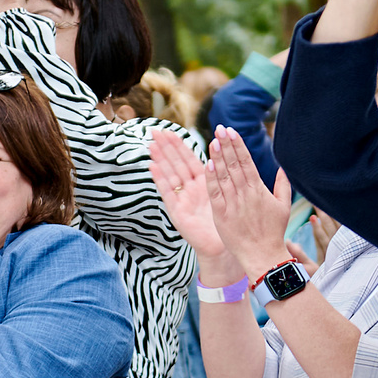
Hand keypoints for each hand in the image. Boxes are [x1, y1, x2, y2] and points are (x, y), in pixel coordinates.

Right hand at [146, 130, 222, 261]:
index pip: (189, 159)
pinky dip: (160, 179)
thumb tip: (222, 152)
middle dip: (166, 147)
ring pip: (170, 174)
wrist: (221, 247)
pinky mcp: (177, 211)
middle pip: (176, 163)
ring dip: (160, 159)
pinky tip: (152, 166)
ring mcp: (182, 199)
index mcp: (204, 182)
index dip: (179, 145)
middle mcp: (190, 189)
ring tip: (151, 144)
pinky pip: (168, 193)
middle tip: (154, 131)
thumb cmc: (226, 222)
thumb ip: (222, 175)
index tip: (169, 130)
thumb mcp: (226, 194)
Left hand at [206, 128, 295, 278]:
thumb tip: (282, 167)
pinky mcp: (222, 215)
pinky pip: (215, 194)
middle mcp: (245, 194)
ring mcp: (233, 204)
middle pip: (234, 164)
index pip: (246, 162)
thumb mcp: (283, 206)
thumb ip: (282, 185)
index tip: (231, 131)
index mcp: (259, 190)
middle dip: (226, 145)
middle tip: (219, 128)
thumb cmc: (274, 232)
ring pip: (223, 176)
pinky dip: (211, 179)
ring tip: (212, 141)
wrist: (263, 256)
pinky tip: (207, 165)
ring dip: (217, 157)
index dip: (238, 145)